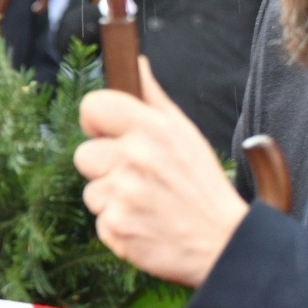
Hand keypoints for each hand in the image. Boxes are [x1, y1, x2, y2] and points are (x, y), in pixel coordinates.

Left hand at [73, 58, 247, 285]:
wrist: (223, 243)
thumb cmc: (202, 186)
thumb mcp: (186, 134)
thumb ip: (154, 99)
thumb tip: (137, 64)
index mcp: (152, 130)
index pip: (92, 106)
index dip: (95, 121)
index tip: (106, 133)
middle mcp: (135, 158)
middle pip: (83, 154)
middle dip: (104, 167)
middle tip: (137, 178)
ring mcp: (123, 195)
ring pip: (90, 191)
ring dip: (112, 199)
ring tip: (146, 203)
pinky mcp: (116, 228)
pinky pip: (99, 220)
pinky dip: (117, 225)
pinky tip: (145, 223)